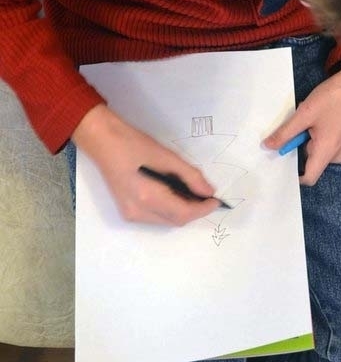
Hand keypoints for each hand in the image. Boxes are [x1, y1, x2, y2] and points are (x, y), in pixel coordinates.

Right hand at [72, 104, 218, 224]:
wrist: (103, 141)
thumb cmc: (133, 143)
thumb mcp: (166, 156)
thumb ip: (190, 175)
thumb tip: (208, 191)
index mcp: (147, 197)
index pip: (183, 213)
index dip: (203, 209)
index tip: (216, 200)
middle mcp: (137, 212)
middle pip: (175, 221)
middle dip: (194, 211)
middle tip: (206, 195)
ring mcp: (130, 214)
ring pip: (166, 221)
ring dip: (182, 211)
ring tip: (191, 193)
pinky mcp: (126, 211)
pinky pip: (155, 217)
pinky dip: (169, 209)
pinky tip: (174, 194)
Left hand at [264, 53, 340, 185]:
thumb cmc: (333, 97)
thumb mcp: (304, 114)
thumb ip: (285, 133)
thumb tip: (267, 146)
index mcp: (328, 151)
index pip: (309, 177)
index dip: (293, 174)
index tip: (282, 161)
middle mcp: (339, 156)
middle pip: (312, 161)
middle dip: (302, 144)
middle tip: (302, 124)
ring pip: (319, 152)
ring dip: (311, 138)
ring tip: (315, 118)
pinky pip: (328, 146)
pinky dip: (321, 136)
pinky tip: (324, 119)